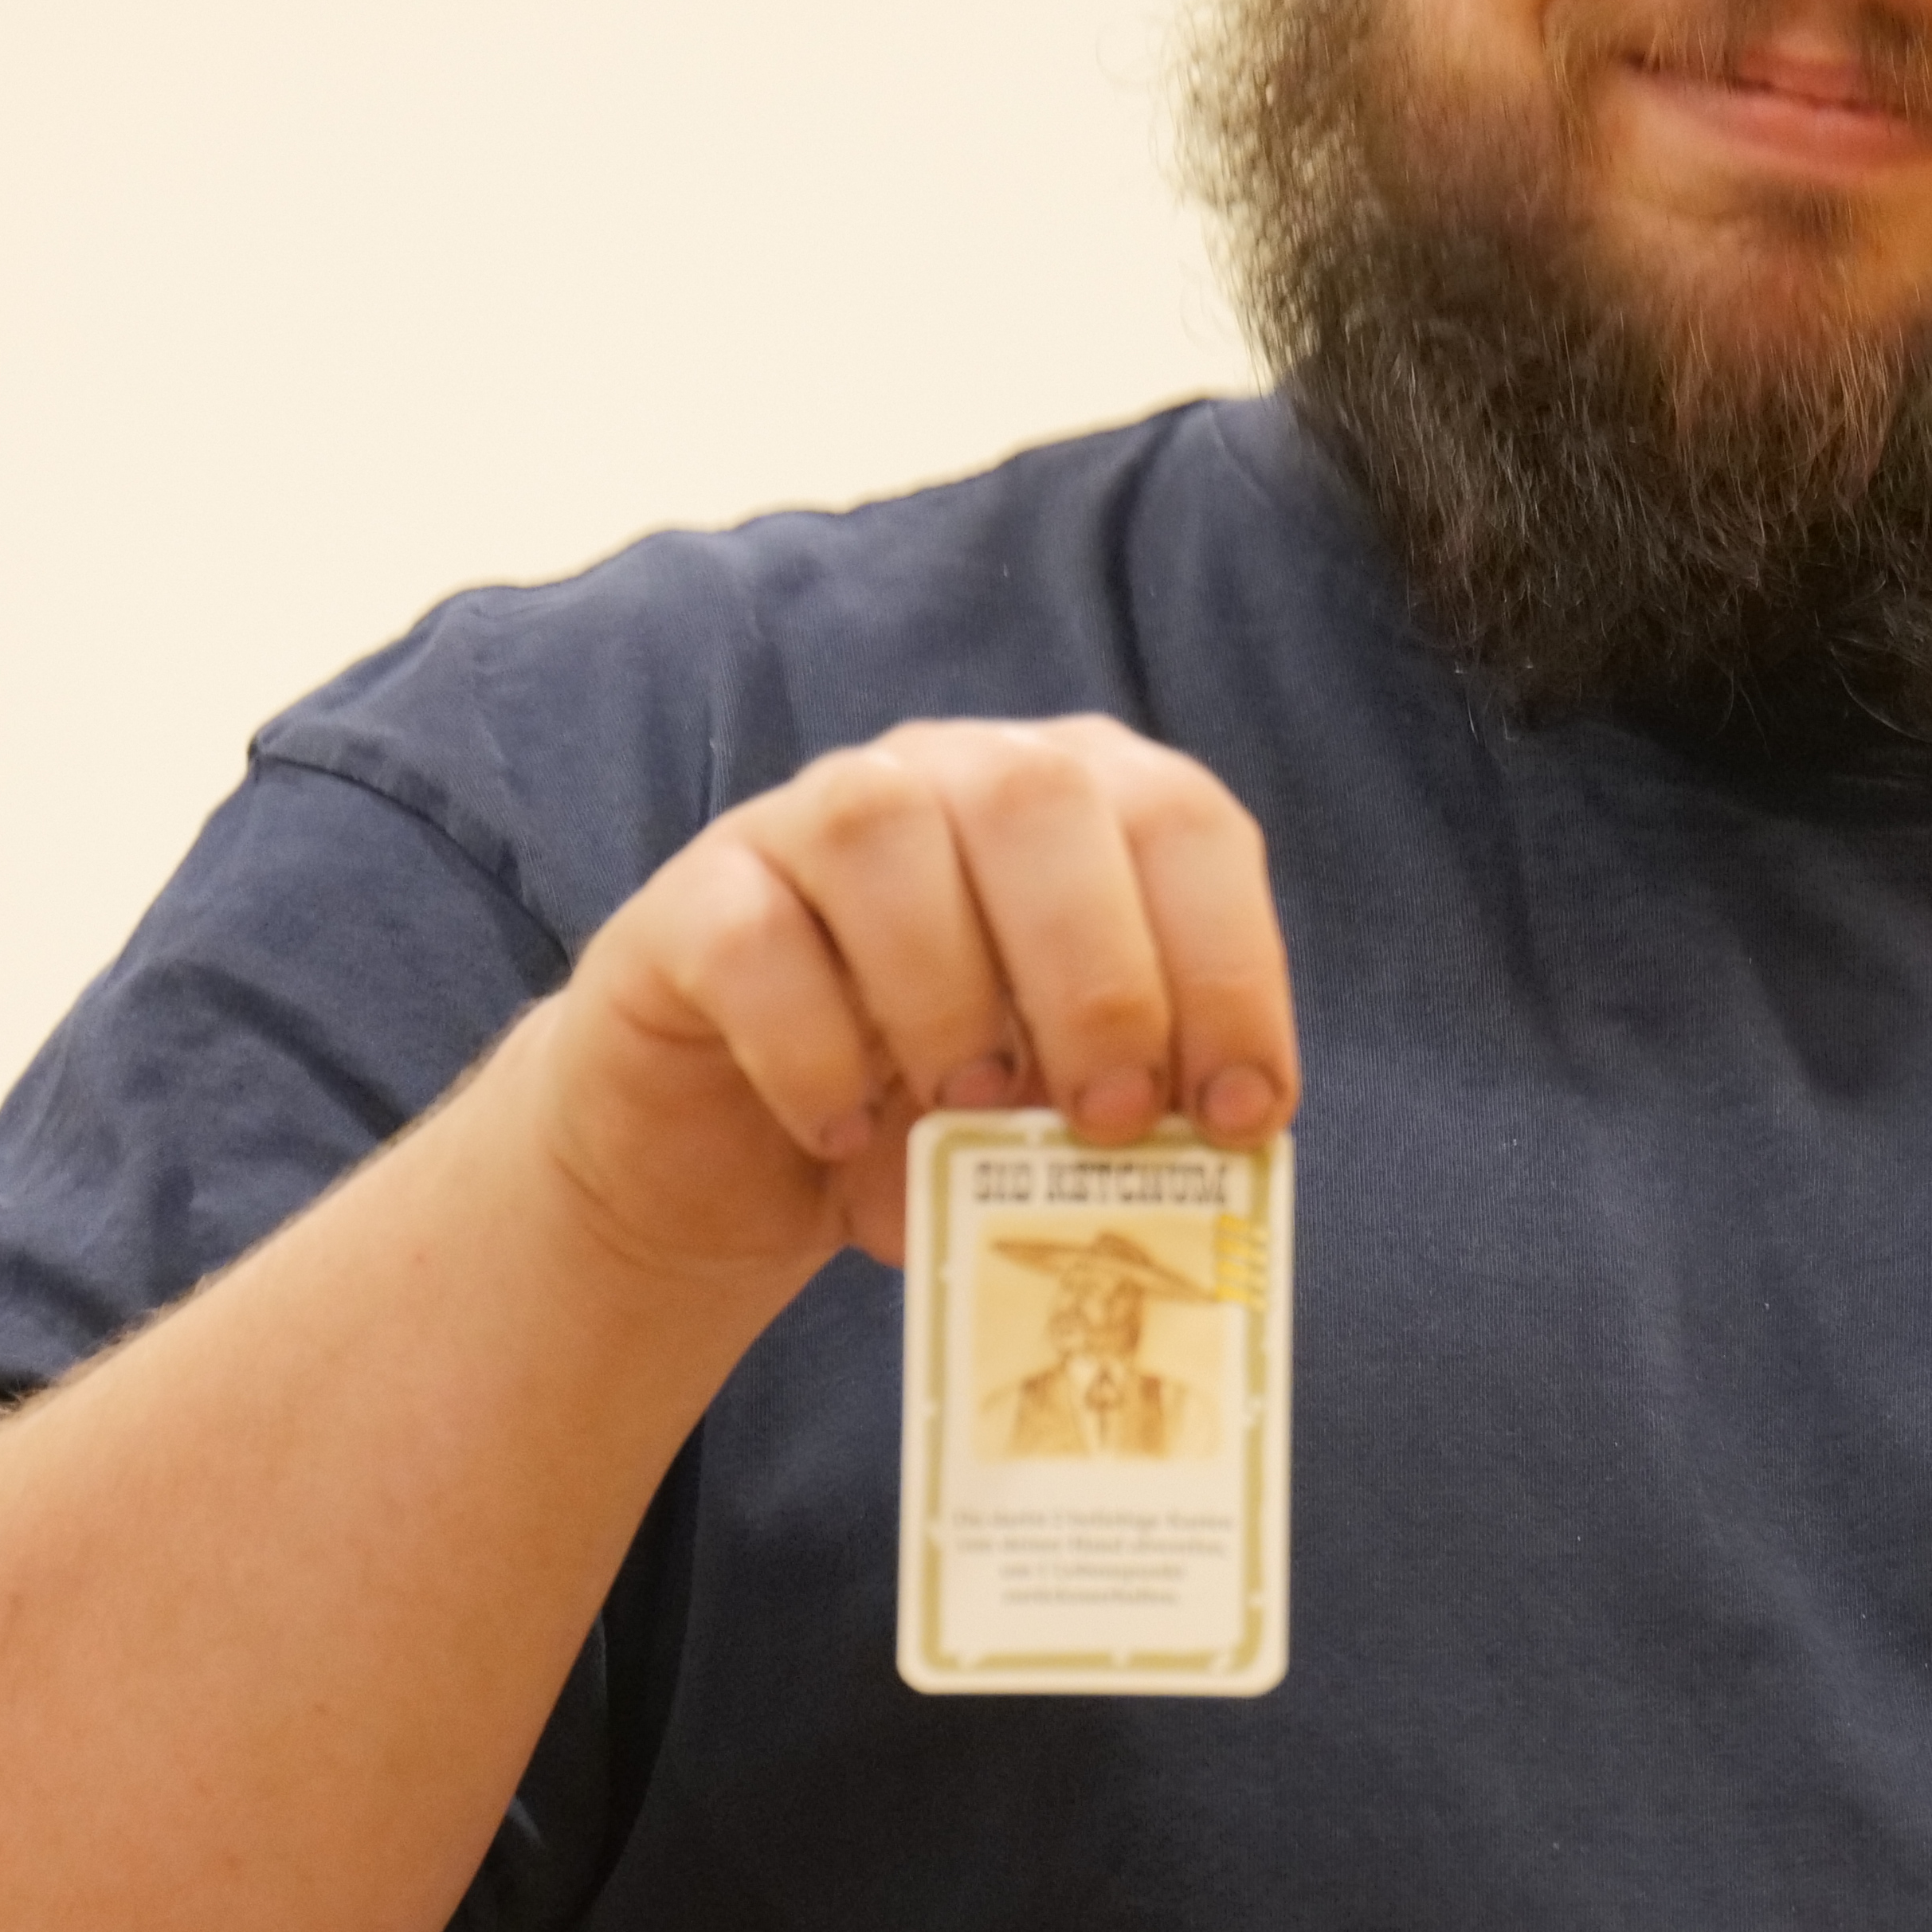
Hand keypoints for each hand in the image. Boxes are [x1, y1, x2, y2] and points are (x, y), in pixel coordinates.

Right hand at [514, 717, 1299, 1278]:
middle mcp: (945, 775)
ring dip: (950, 992)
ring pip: (883, 834)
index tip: (1242, 1111)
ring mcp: (805, 821)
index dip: (1229, 961)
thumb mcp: (1051, 1116)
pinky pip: (754, 939)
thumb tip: (1208, 1154)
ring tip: (970, 1112)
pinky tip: (841, 1133)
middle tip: (1112, 1119)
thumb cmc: (924, 1115)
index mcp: (1073, 804)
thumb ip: (1126, 1108)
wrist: (731, 1156)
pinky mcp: (689, 902)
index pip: (1182, 821)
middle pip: (1036, 799)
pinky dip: (812, 1048)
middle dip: (1100, 973)